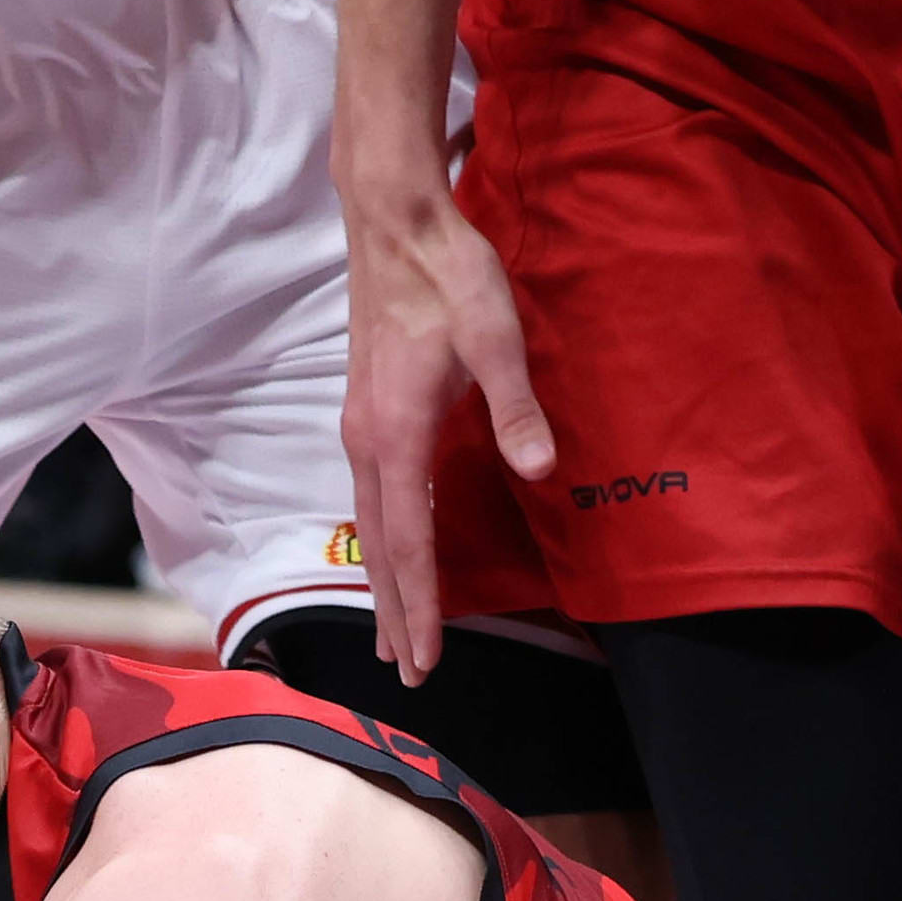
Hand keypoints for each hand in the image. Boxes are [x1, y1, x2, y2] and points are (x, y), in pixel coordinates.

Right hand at [339, 179, 550, 683]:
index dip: (420, 605)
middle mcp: (367, 446)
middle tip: (410, 672)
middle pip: (380, 550)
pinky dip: (383, 544)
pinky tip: (395, 554)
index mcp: (397, 437)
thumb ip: (517, 407)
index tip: (425, 656)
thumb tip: (541, 469)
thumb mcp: (496, 336)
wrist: (394, 228)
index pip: (409, 542)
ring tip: (394, 632)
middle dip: (395, 614)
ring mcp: (360, 433)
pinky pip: (372, 501)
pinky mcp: (365, 419)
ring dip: (385, 585)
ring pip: (371, 529)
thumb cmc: (449, 277)